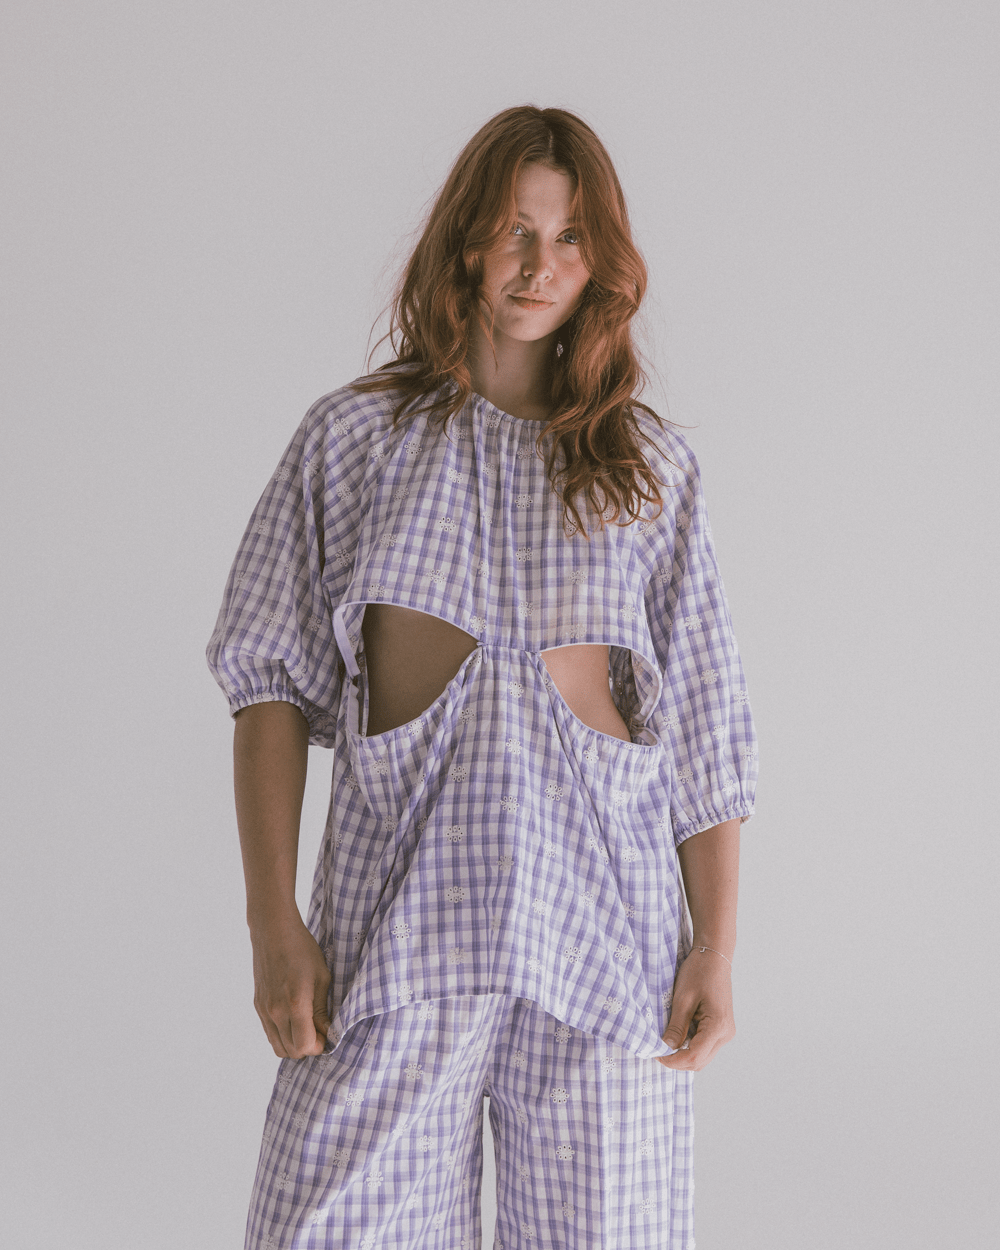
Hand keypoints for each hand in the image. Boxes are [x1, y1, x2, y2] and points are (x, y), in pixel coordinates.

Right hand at [249, 916, 331, 1058]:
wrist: (274, 932)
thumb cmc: (302, 950)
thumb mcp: (322, 977)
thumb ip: (323, 1009)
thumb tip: (327, 1032)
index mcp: (295, 1004)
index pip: (304, 1045)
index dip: (319, 1046)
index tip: (327, 1034)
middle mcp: (276, 1011)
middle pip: (291, 1051)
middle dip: (308, 1047)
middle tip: (319, 1032)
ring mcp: (264, 1010)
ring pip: (278, 1046)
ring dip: (294, 1044)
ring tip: (307, 1027)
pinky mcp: (257, 1006)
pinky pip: (269, 1033)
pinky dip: (282, 1035)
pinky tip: (293, 1020)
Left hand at [656, 947, 735, 1070]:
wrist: (714, 956)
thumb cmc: (699, 972)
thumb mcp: (683, 999)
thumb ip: (676, 1027)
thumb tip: (666, 1048)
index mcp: (718, 1026)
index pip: (694, 1056)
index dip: (673, 1060)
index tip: (656, 1055)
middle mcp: (726, 1034)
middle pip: (700, 1061)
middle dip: (678, 1060)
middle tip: (658, 1050)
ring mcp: (726, 1032)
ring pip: (703, 1057)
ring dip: (684, 1054)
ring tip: (667, 1042)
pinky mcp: (722, 1028)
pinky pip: (705, 1046)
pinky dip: (691, 1046)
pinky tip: (678, 1035)